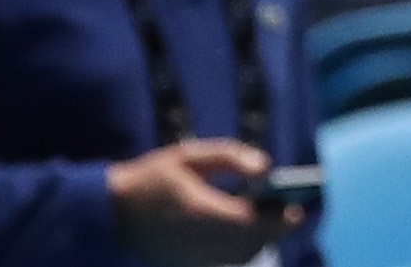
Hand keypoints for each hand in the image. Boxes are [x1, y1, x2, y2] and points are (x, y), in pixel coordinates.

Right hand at [105, 141, 276, 266]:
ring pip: (244, 256)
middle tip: (289, 208)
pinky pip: (229, 260)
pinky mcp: (191, 266)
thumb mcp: (188, 156)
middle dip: (276, 228)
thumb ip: (229, 156)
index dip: (280, 218)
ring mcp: (196, 258)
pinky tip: (242, 228)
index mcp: (201, 210)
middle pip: (254, 243)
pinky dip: (244, 247)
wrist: (113, 213)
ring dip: (262, 238)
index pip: (253, 222)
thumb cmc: (152, 178)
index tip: (297, 207)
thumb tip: (266, 165)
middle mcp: (201, 240)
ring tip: (266, 215)